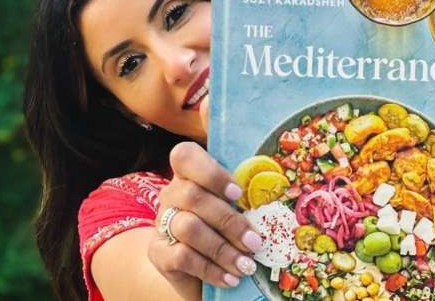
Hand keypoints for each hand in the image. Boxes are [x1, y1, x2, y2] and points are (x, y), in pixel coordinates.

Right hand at [147, 142, 261, 299]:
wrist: (198, 271)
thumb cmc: (224, 232)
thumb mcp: (234, 211)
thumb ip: (244, 201)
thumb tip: (276, 200)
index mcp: (190, 175)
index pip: (185, 155)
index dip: (211, 172)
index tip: (237, 193)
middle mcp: (172, 194)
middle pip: (192, 196)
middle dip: (229, 220)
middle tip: (255, 242)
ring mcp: (163, 222)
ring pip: (188, 227)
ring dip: (223, 248)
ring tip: (247, 265)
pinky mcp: (158, 252)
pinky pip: (182, 256)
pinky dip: (211, 269)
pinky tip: (231, 278)